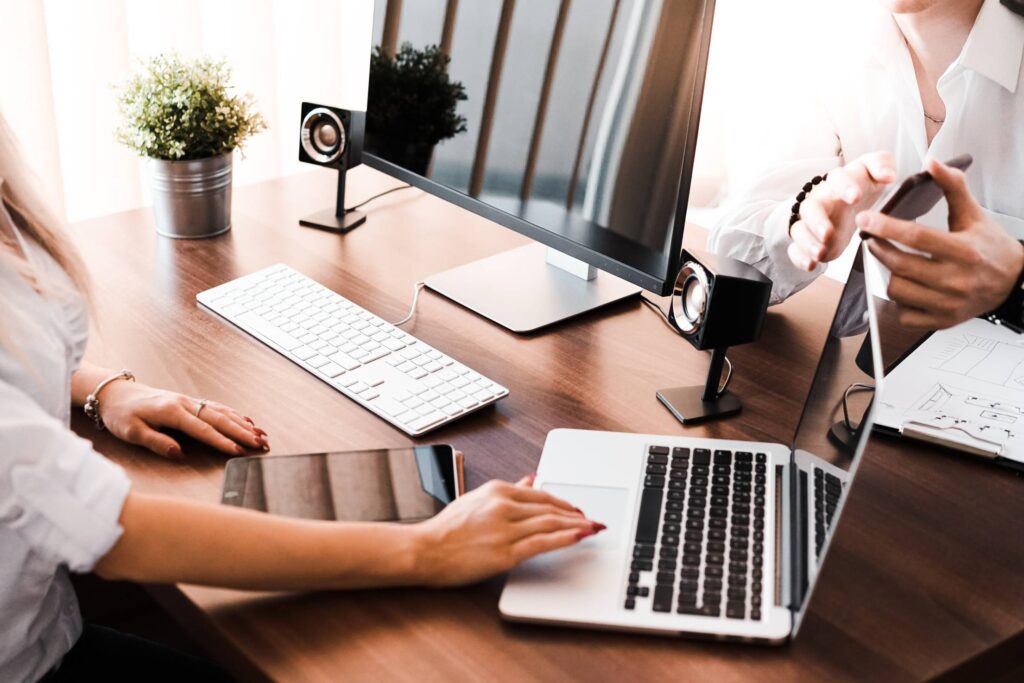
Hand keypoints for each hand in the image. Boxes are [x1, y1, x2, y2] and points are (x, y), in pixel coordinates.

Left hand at [97, 381, 268, 458]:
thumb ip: (156, 442)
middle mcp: (185, 404)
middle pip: (220, 419)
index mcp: (172, 412)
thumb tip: (179, 454)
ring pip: (222, 412)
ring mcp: (189, 401)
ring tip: (262, 435)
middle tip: (261, 443)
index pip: (203, 429)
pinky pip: (217, 407)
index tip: (239, 451)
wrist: (115, 392)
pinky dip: (235, 414)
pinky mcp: (190, 401)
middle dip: (243, 432)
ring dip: (243, 423)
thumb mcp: (131, 432)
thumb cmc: (121, 414)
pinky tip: (247, 420)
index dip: (222, 441)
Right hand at [411, 475, 604, 586]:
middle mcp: (503, 505)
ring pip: (551, 523)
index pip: (542, 495)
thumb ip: (507, 490)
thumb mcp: (477, 500)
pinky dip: (566, 538)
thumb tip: (531, 479)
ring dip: (578, 525)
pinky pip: (542, 542)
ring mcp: (505, 528)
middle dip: (577, 514)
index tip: (579, 510)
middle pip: (551, 508)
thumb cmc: (446, 529)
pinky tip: (580, 537)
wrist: (424, 550)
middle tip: (595, 519)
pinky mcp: (505, 552)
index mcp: (497, 490)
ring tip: (594, 528)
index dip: (565, 503)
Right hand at [788, 151, 896, 270]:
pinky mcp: (809, 240)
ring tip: (820, 253)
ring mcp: (811, 222)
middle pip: (810, 208)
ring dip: (807, 242)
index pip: (836, 178)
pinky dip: (800, 257)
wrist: (850, 201)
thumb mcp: (875, 170)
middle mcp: (821, 200)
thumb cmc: (861, 184)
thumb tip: (888, 176)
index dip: (844, 187)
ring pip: (799, 229)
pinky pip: (796, 248)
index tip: (856, 198)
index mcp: (839, 182)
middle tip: (827, 233)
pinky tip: (812, 265)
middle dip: (817, 221)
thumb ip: (883, 164)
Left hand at [859, 157, 1023, 329]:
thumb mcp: (973, 214)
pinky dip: (899, 301)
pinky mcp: (942, 321)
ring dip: (888, 274)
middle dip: (879, 249)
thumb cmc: (990, 247)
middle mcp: (957, 280)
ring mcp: (948, 304)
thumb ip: (952, 186)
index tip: (865, 219)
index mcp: (964, 250)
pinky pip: (904, 314)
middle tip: (872, 238)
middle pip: (900, 265)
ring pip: (898, 290)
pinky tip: (907, 286)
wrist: (1014, 281)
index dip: (886, 227)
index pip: (916, 237)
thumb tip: (931, 163)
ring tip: (893, 261)